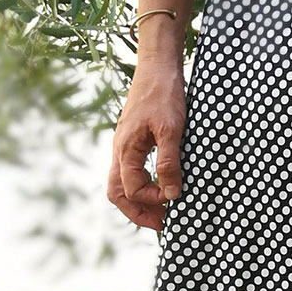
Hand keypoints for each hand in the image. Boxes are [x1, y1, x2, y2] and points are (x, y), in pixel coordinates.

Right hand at [108, 58, 186, 231]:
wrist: (158, 66)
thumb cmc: (163, 94)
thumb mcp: (171, 129)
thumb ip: (168, 162)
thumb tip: (171, 194)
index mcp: (125, 150)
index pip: (131, 190)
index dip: (152, 201)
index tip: (175, 199)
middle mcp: (120, 150)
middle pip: (117, 193)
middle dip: (137, 212)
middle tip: (162, 224)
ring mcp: (124, 144)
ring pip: (121, 181)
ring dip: (139, 199)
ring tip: (161, 210)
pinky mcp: (133, 137)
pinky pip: (130, 168)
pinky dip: (142, 183)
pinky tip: (160, 183)